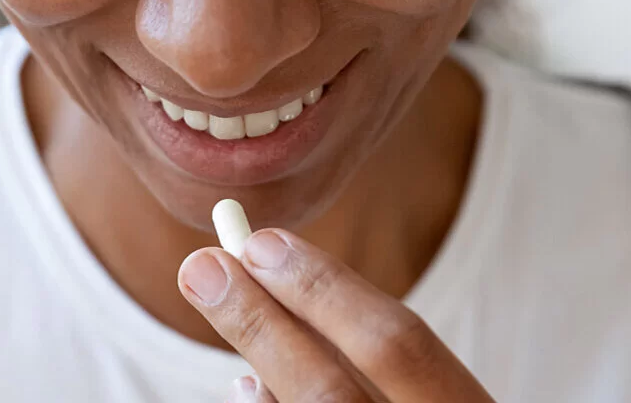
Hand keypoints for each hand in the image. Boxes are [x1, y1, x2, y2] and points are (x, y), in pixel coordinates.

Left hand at [177, 228, 495, 402]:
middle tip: (202, 268)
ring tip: (232, 336)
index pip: (399, 344)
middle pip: (330, 394)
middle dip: (261, 325)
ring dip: (261, 374)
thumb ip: (377, 353)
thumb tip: (271, 273)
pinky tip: (252, 393)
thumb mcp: (428, 391)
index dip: (326, 290)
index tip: (261, 243)